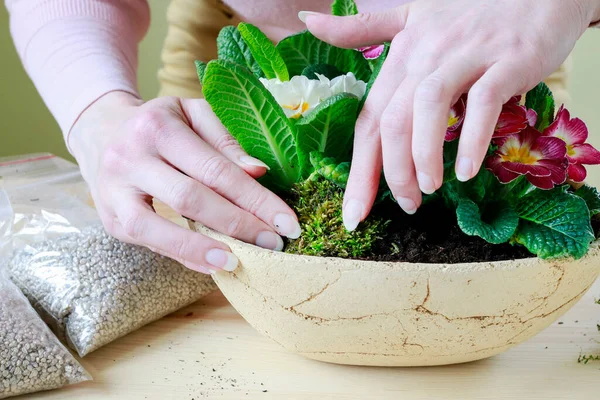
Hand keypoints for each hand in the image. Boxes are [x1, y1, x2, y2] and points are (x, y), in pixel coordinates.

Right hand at [69, 92, 300, 273]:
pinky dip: (181, 255)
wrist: (101, 132)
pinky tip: (211, 264)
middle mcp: (130, 157)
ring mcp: (113, 190)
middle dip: (238, 225)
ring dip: (200, 249)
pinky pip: (147, 240)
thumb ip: (225, 142)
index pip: (216, 169)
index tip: (286, 223)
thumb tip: (258, 172)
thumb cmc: (160, 124)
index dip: (255, 199)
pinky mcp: (109, 217)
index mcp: (158, 127)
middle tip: (273, 244)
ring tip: (237, 262)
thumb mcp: (192, 115)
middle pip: (190, 198)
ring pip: (156, 226)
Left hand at [301, 0, 599, 228]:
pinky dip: (472, 137)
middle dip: (389, 173)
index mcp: (402, 56)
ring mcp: (466, 57)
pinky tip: (467, 170)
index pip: (370, 119)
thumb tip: (309, 22)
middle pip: (391, 121)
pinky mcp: (506, 60)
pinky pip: (483, 101)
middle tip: (405, 206)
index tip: (354, 213)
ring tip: (427, 190)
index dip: (358, 170)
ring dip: (423, 156)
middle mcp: (426, 57)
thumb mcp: (410, 15)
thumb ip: (362, 28)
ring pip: (428, 109)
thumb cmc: (471, 9)